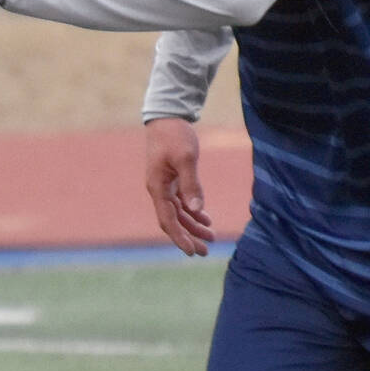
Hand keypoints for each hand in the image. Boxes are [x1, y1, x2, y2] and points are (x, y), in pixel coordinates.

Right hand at [143, 116, 213, 256]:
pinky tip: (206, 219)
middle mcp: (158, 190)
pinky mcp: (171, 180)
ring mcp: (164, 186)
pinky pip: (181, 203)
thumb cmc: (175, 136)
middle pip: (173, 221)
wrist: (166, 118)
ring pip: (178, 213)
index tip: (191, 252)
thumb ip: (191, 185)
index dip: (180, 238)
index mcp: (157, 188)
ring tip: (211, 237)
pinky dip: (193, 212)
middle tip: (205, 252)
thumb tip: (197, 210)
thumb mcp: (186, 158)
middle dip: (188, 237)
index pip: (168, 220)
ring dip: (193, 226)